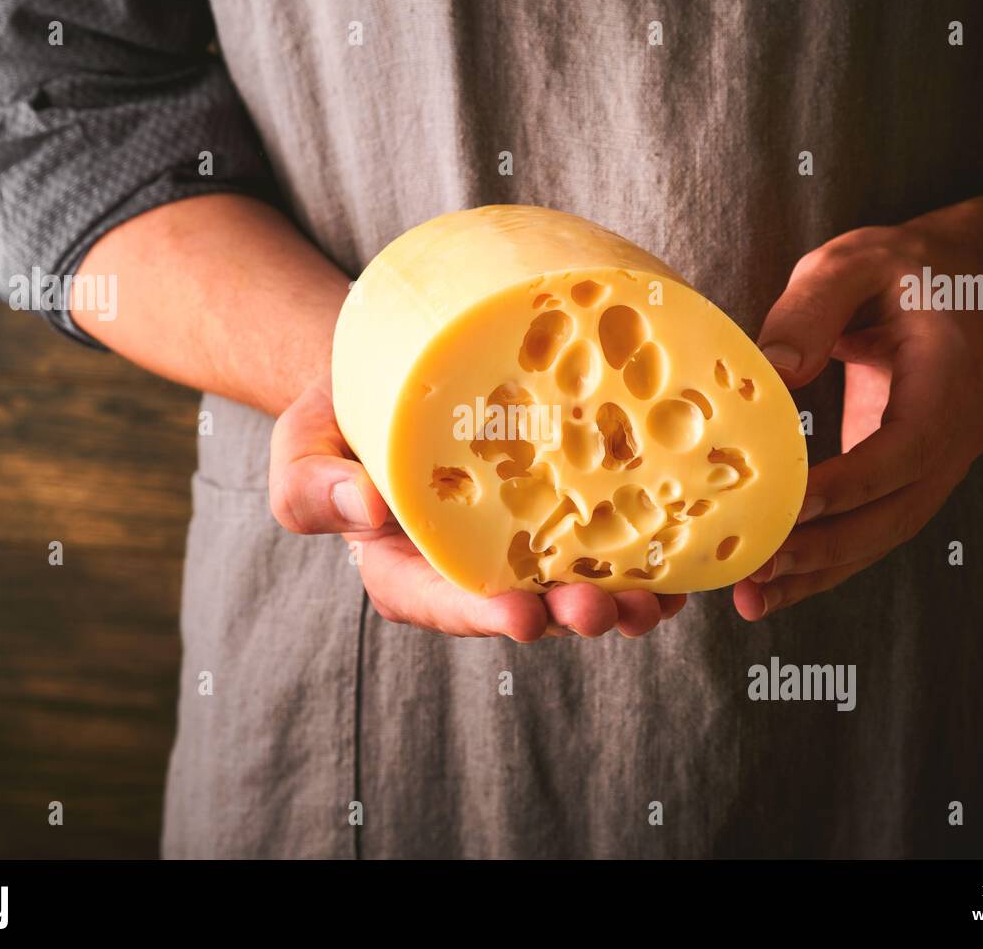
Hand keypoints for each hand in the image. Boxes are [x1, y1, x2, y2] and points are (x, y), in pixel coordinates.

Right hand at [269, 377, 687, 640]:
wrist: (397, 365)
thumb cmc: (341, 416)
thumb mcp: (300, 448)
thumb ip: (312, 485)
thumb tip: (366, 508)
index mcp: (408, 566)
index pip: (441, 603)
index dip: (483, 616)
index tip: (522, 617)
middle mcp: (474, 564)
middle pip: (524, 603)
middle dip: (567, 612)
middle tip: (602, 608)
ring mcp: (525, 537)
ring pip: (576, 577)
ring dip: (621, 594)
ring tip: (657, 598)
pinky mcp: (565, 501)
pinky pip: (608, 531)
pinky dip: (646, 544)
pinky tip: (682, 547)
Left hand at [734, 219, 982, 619]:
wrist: (956, 286)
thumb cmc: (896, 272)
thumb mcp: (854, 262)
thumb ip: (814, 308)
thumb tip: (777, 370)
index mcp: (951, 378)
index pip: (907, 447)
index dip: (852, 483)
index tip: (790, 505)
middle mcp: (955, 436)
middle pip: (895, 511)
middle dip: (824, 547)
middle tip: (756, 568)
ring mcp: (935, 467)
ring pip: (880, 536)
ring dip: (817, 572)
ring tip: (751, 598)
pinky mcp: (904, 481)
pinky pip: (867, 533)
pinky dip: (821, 565)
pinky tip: (770, 588)